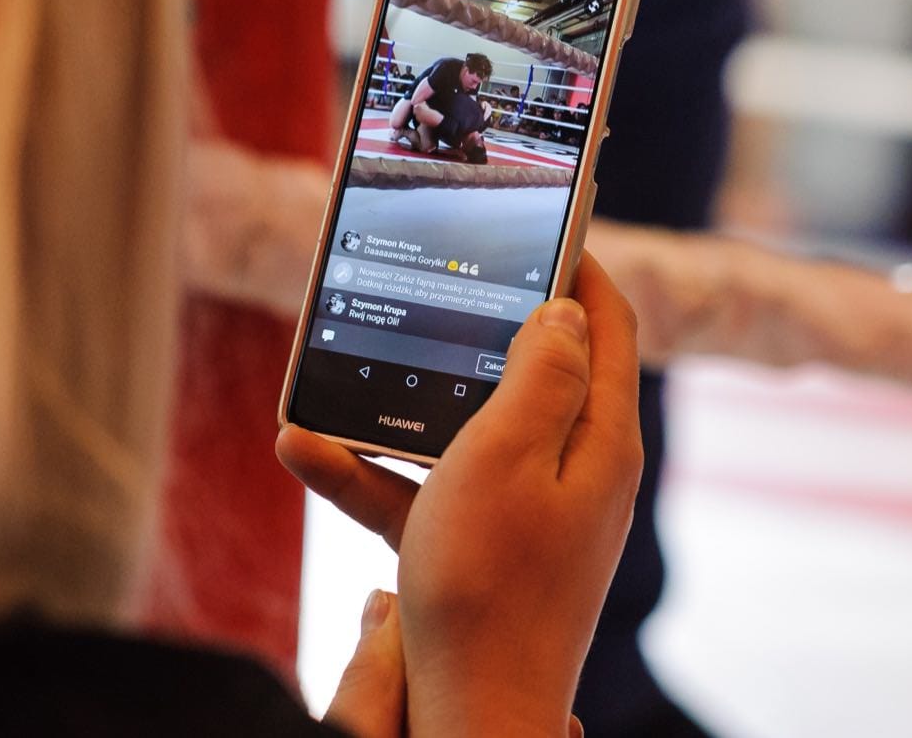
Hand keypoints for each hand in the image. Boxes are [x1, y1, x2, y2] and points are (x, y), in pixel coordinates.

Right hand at [279, 253, 642, 737]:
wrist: (467, 715)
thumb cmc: (491, 585)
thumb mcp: (508, 453)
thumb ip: (540, 372)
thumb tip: (564, 308)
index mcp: (599, 438)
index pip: (607, 325)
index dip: (577, 266)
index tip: (539, 223)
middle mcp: (575, 470)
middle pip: (532, 370)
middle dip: (470, 324)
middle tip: (429, 275)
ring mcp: (528, 512)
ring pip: (462, 430)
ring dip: (397, 402)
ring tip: (332, 372)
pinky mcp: (482, 548)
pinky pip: (425, 490)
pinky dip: (372, 472)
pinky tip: (304, 452)